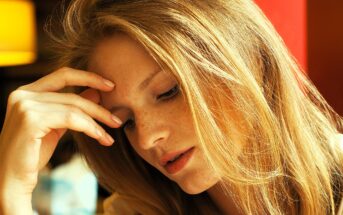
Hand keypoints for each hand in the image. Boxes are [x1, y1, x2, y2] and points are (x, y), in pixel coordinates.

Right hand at [0, 67, 121, 201]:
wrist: (11, 179)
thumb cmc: (32, 154)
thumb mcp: (57, 126)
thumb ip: (72, 107)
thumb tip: (96, 92)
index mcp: (27, 92)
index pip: (63, 75)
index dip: (89, 77)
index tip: (111, 86)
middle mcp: (23, 94)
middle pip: (72, 95)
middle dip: (99, 108)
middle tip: (117, 120)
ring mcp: (25, 105)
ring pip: (74, 108)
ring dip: (97, 122)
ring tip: (110, 136)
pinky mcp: (30, 119)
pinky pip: (71, 119)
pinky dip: (90, 128)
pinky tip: (101, 138)